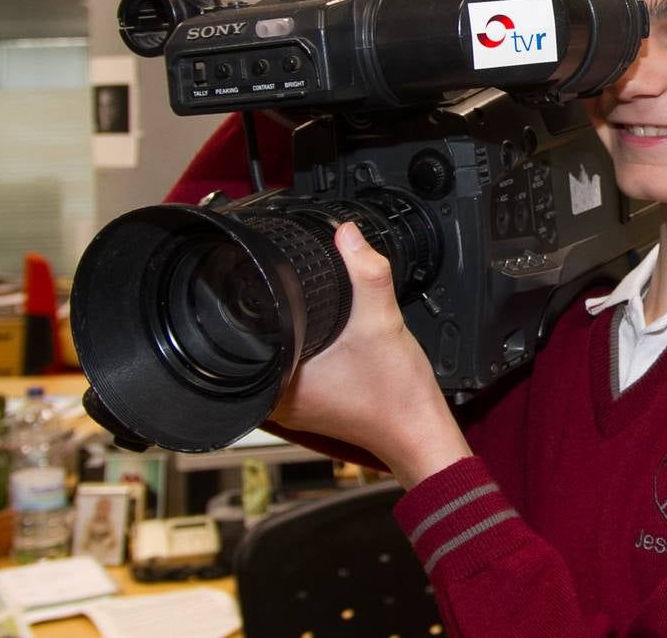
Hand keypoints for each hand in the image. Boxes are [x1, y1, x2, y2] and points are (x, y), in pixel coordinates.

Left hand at [269, 222, 470, 487]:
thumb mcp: (382, 320)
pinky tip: (327, 340)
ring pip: (278, 354)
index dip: (259, 299)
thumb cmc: (397, 396)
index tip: (277, 284)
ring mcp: (292, 406)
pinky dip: (308, 350)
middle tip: (306, 299)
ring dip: (294, 333)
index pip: (246, 329)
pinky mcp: (309, 406)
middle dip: (280, 313)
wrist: (420, 431)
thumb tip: (347, 235)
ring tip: (316, 317)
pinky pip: (294, 368)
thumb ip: (366, 272)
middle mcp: (276, 400)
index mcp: (278, 381)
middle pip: (260, 339)